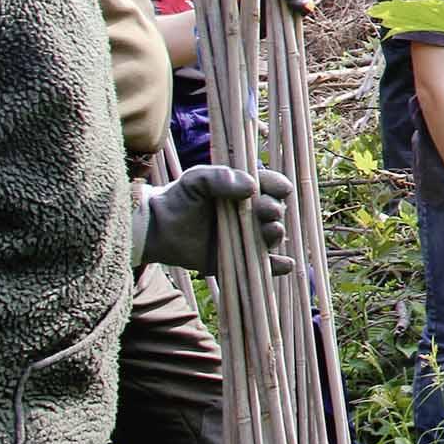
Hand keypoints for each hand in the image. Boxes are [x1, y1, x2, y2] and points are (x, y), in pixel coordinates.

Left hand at [138, 165, 293, 275]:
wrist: (158, 229)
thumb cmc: (179, 199)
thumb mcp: (196, 180)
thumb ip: (220, 177)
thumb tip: (252, 188)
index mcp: (246, 190)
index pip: (272, 186)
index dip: (278, 187)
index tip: (279, 190)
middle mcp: (251, 213)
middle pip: (275, 211)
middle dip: (275, 211)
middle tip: (267, 213)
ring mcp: (247, 237)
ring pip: (271, 236)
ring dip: (276, 234)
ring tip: (271, 232)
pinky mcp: (240, 258)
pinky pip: (264, 264)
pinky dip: (277, 266)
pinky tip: (286, 265)